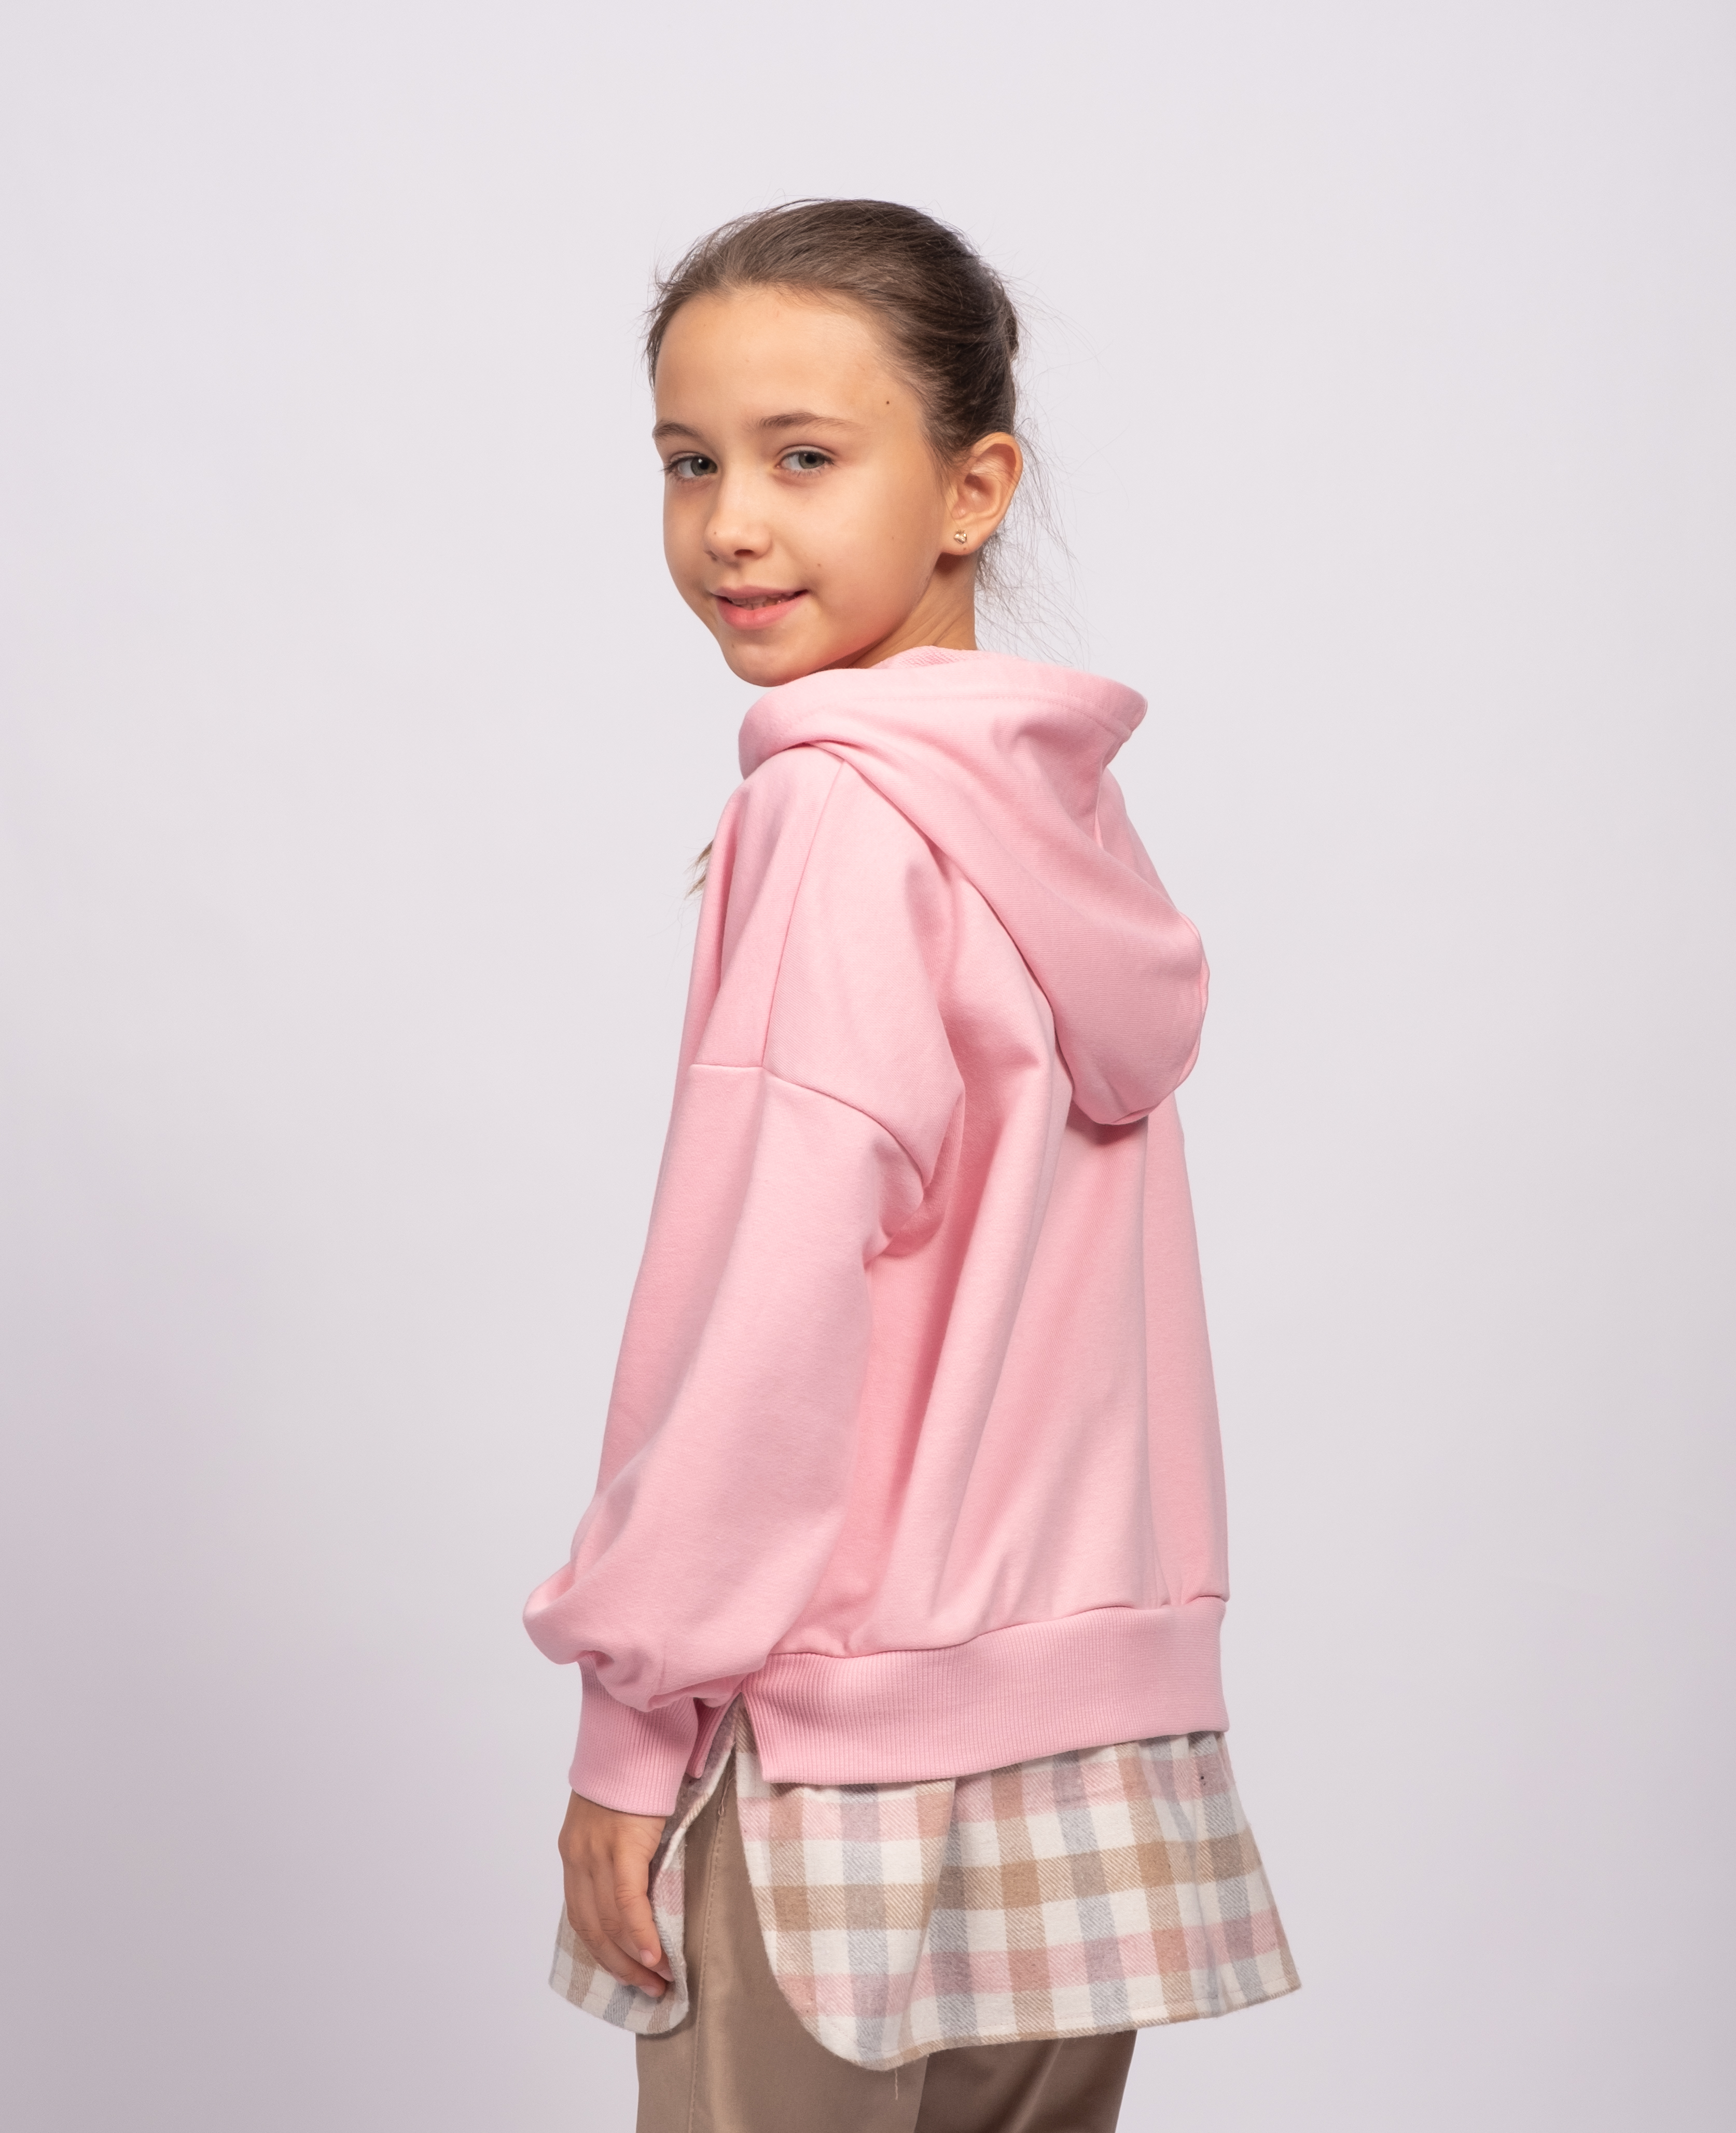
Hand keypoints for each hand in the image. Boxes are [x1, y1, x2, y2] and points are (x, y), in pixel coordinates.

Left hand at [559, 1792, 670, 1995]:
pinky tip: (654, 1957)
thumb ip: (619, 1854)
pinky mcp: (621, 1846)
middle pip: (592, 1928)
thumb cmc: (635, 1776)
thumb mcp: (615, 1821)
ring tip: (659, 1981)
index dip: (604, 1951)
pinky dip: (639, 1934)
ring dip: (633, 1960)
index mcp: (574, 1853)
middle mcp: (578, 1857)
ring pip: (608, 1923)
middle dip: (620, 1965)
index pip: (582, 1916)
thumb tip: (642, 1892)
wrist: (635, 1737)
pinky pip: (626, 1902)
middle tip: (648, 1989)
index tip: (628, 1973)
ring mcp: (596, 1853)